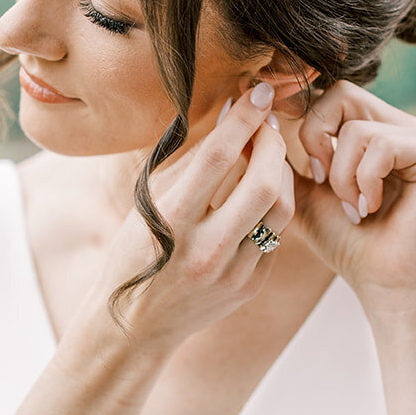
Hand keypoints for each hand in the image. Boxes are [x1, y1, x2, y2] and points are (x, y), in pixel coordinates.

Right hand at [94, 84, 295, 350]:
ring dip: (281, 173)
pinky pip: (275, 236)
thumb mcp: (149, 200)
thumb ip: (191, 160)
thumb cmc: (136, 249)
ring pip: (279, 210)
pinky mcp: (248, 286)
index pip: (218, 156)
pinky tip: (263, 192)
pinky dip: (273, 207)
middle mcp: (203, 248)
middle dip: (272, 143)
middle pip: (262, 183)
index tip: (257, 92)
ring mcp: (230, 272)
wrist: (134, 322)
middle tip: (267, 125)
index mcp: (170, 220)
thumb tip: (230, 114)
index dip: (243, 118)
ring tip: (268, 156)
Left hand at [290, 80, 415, 308]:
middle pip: (343, 94)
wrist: (382, 284)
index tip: (297, 158)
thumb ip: (282, 153)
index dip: (304, 116)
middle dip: (316, 139)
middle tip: (320, 179)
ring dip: (340, 175)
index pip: (332, 92)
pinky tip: (371, 209)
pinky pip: (382, 144)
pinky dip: (364, 181)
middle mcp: (404, 127)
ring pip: (357, 126)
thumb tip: (255, 112)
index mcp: (377, 129)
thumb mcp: (301, 192)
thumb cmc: (345, 241)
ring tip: (353, 207)